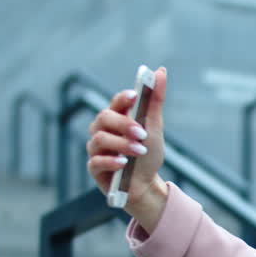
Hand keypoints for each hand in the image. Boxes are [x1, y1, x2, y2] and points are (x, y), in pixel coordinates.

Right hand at [86, 66, 168, 229]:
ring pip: (100, 139)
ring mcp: (96, 149)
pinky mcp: (94, 168)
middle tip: (142, 133)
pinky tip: (123, 163)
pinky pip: (96, 161)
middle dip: (124, 124)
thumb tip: (161, 70)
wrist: (145, 186)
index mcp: (117, 118)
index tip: (135, 95)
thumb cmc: (147, 155)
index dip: (123, 97)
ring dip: (122, 144)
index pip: (115, 102)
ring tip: (140, 151)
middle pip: (104, 118)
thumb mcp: (154, 128)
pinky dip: (111, 161)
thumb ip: (155, 100)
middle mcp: (102, 131)